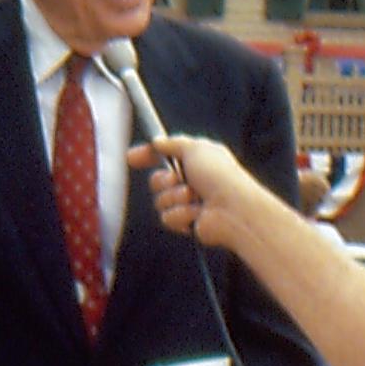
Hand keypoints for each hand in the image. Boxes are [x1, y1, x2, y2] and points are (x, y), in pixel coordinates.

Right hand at [132, 134, 270, 255]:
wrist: (234, 210)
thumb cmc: (221, 176)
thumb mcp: (195, 148)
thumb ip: (173, 144)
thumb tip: (157, 142)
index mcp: (197, 162)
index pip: (165, 156)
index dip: (147, 156)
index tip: (131, 158)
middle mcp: (193, 182)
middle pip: (156, 180)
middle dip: (163, 180)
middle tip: (178, 180)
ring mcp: (190, 204)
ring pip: (160, 201)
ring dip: (175, 197)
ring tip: (194, 198)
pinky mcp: (187, 223)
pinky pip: (167, 218)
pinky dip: (181, 214)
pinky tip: (197, 214)